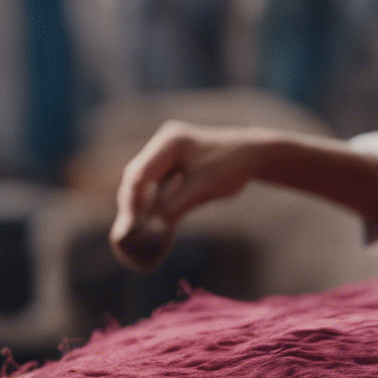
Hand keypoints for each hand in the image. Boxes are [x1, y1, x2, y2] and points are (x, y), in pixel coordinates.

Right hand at [110, 121, 273, 271]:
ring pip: (142, 183)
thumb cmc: (230, 167)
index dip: (132, 201)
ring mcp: (165, 154)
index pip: (139, 174)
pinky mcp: (171, 166)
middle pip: (136, 177)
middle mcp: (163, 145)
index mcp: (169, 142)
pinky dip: (151, 203)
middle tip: (125, 234)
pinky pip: (154, 186)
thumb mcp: (202, 189)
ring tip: (132, 232)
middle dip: (131, 205)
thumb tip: (150, 231)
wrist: (252, 155)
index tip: (130, 227)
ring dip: (138, 206)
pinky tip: (149, 223)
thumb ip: (175, 207)